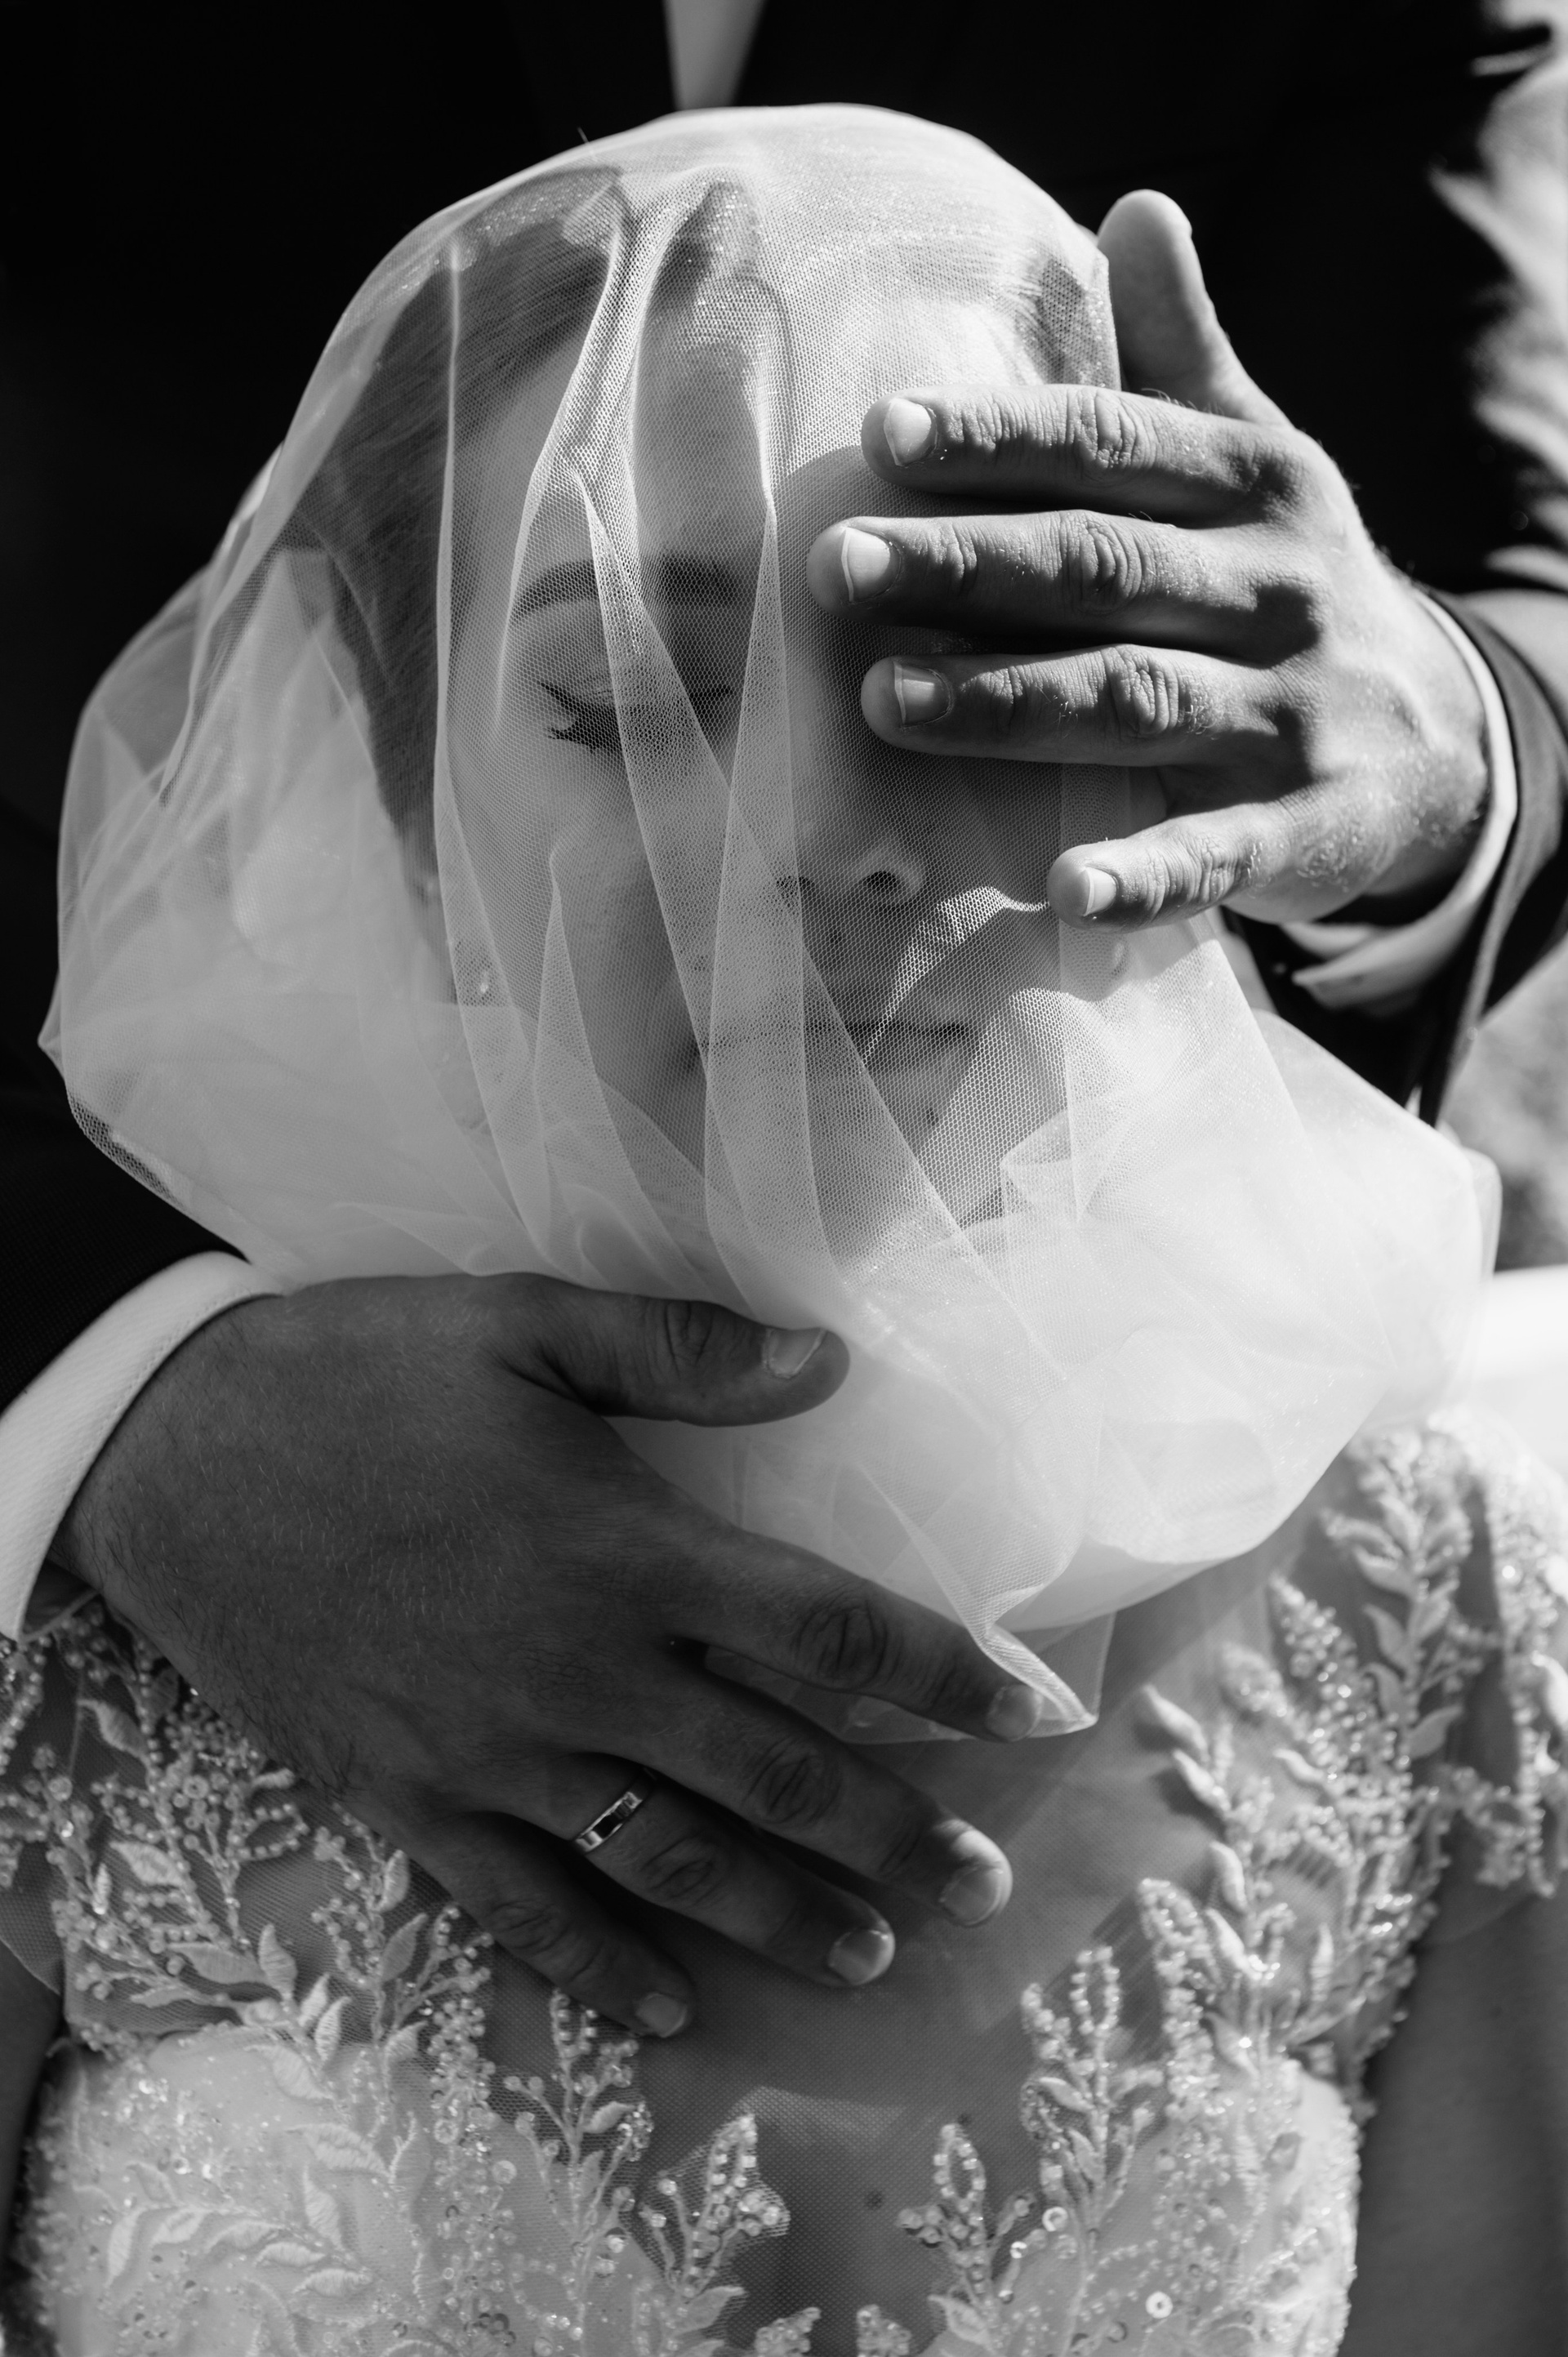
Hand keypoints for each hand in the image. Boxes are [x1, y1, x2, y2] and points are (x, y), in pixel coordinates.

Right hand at [55, 1275, 1039, 2034]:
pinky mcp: (411, 1800)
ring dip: (782, 1912)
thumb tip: (831, 1358)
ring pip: (671, 1858)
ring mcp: (494, 1753)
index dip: (939, 1671)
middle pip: (774, 1770)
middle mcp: (581, 1672)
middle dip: (891, 1827)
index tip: (1029, 1708)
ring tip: (873, 1950)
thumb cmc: (355, 1377)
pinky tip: (667, 2013)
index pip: (825, 1626)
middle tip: (979, 1881)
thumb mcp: (520, 1324)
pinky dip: (598, 1967)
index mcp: (626, 1552)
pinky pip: (521, 1908)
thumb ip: (681, 1348)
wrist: (176, 1461)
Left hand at [808, 190, 1488, 928]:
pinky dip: (1143, 875)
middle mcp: (1277, 589)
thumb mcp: (1261, 464)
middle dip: (968, 565)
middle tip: (837, 567)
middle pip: (1103, 570)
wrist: (1443, 741)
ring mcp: (1290, 715)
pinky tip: (1063, 891)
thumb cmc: (1292, 586)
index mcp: (1256, 486)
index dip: (1000, 439)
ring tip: (885, 701)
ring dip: (1010, 704)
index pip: (1113, 449)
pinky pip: (1215, 855)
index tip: (881, 433)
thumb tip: (1133, 206)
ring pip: (1137, 700)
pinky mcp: (1300, 829)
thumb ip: (1185, 356)